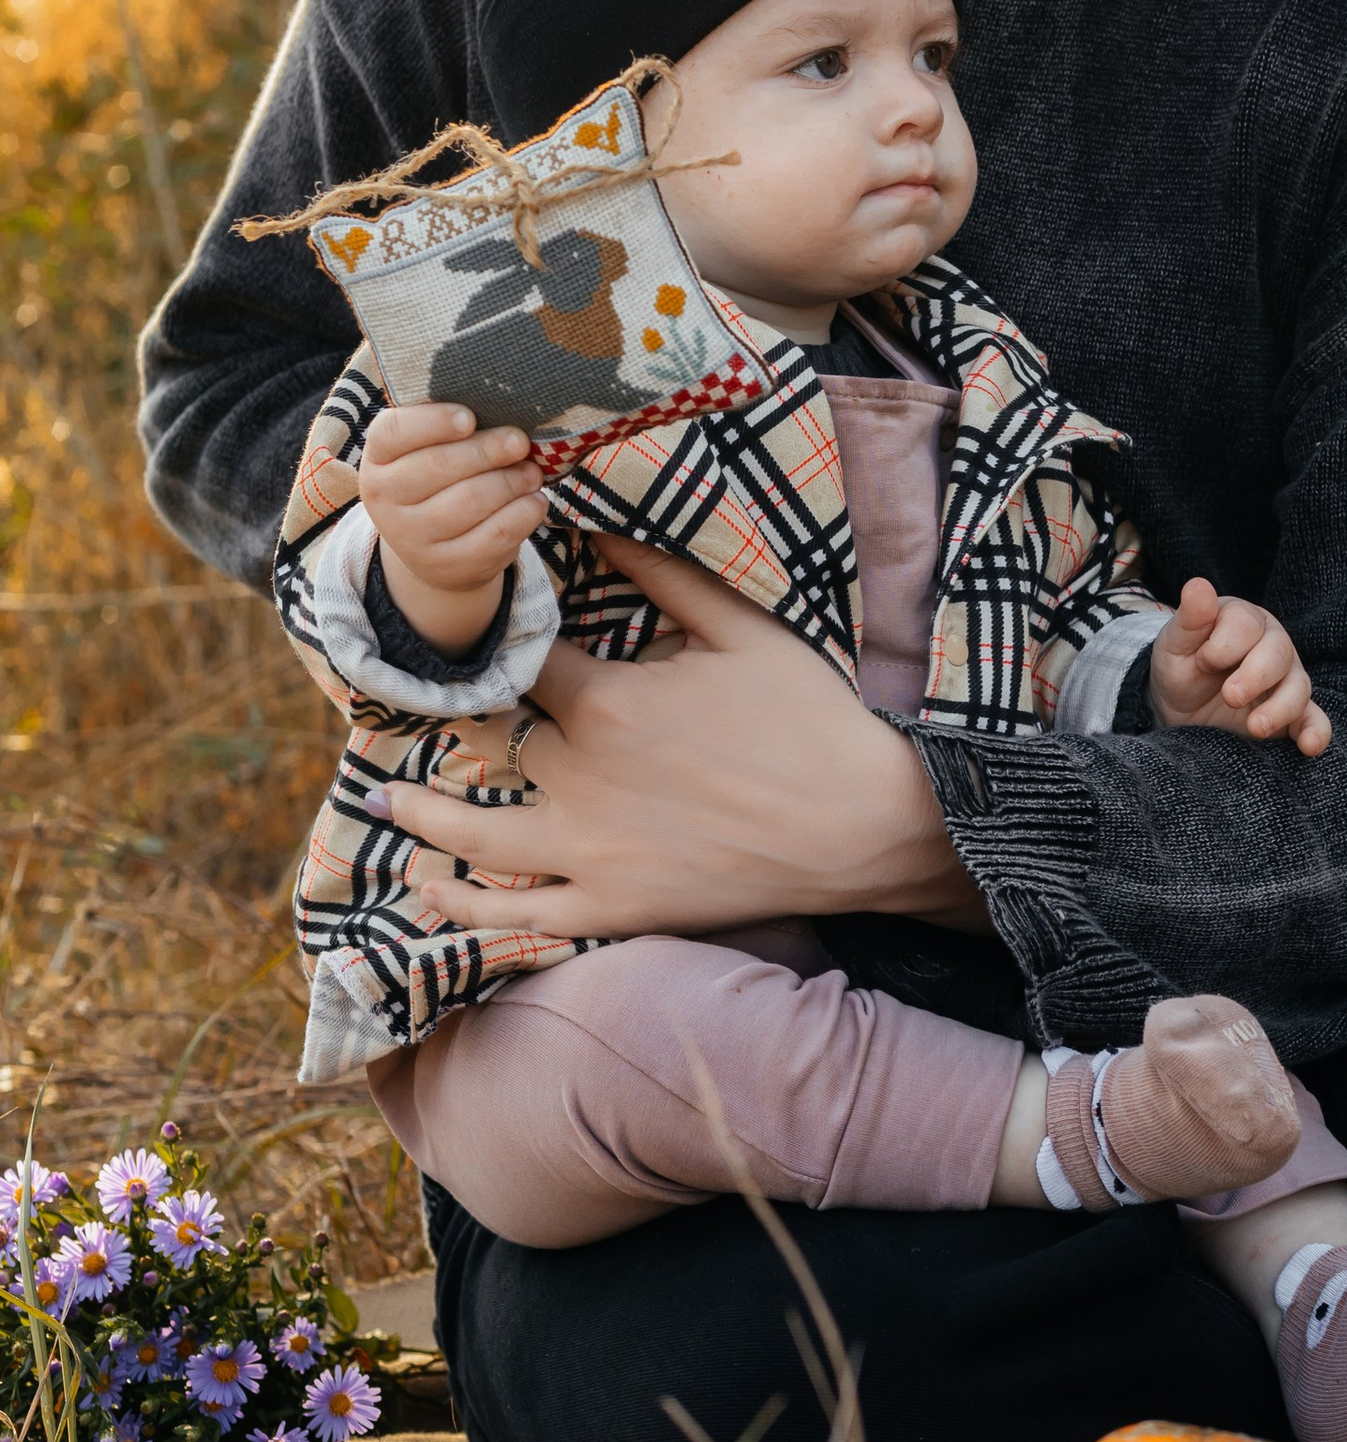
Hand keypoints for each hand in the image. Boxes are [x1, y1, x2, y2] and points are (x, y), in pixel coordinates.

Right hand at [359, 400, 545, 654]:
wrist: (433, 549)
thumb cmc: (438, 480)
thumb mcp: (426, 449)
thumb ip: (447, 424)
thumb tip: (498, 400)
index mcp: (378, 459)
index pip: (394, 432)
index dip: (433, 422)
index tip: (469, 417)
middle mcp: (385, 500)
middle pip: (440, 465)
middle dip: (490, 450)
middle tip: (520, 441)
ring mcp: (413, 538)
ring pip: (473, 500)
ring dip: (513, 481)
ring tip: (532, 471)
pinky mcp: (448, 566)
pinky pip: (496, 535)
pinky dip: (524, 512)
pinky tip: (534, 500)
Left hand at [365, 536, 991, 936]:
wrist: (863, 822)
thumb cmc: (810, 718)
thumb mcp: (742, 629)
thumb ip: (663, 575)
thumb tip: (595, 525)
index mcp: (609, 701)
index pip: (522, 661)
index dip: (496, 642)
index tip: (478, 629)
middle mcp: (581, 776)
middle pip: (484, 741)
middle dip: (445, 720)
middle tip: (406, 707)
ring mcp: (591, 850)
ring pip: (475, 835)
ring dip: (422, 815)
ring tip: (388, 799)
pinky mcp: (612, 906)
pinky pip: (519, 915)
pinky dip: (465, 907)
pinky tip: (431, 890)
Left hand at [1149, 575, 1332, 754]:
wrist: (1181, 709)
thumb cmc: (1180, 667)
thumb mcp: (1174, 644)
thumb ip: (1190, 619)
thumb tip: (1197, 584)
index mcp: (1244, 620)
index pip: (1245, 624)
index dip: (1222, 646)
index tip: (1200, 662)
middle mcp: (1273, 645)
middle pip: (1279, 652)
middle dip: (1256, 675)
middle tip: (1230, 696)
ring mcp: (1287, 679)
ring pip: (1299, 687)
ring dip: (1280, 708)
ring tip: (1255, 728)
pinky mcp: (1293, 714)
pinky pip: (1315, 720)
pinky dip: (1316, 732)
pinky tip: (1309, 746)